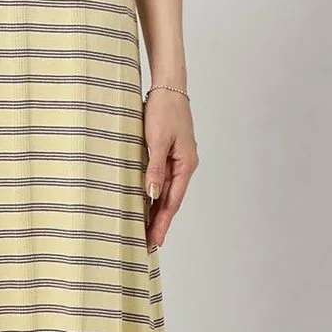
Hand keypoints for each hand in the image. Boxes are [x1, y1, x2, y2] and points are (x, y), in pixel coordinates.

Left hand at [143, 89, 196, 250]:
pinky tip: (147, 203)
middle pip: (171, 200)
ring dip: (156, 210)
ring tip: (146, 230)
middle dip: (159, 222)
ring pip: (167, 191)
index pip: (172, 201)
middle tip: (148, 244)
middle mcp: (184, 165)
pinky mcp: (169, 153)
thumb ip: (154, 168)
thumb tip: (152, 194)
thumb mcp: (156, 140)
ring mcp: (178, 160)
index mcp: (186, 164)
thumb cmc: (163, 110)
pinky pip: (162, 179)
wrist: (169, 87)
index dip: (162, 222)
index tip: (154, 241)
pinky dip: (155, 194)